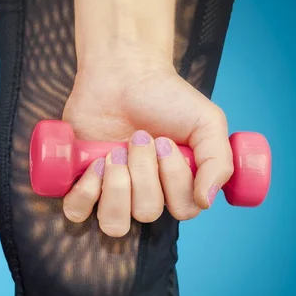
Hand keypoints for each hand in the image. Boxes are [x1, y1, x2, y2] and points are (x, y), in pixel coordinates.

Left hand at [61, 56, 233, 236]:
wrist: (123, 73)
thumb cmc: (165, 97)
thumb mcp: (207, 122)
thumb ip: (218, 162)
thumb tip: (205, 202)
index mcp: (176, 187)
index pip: (182, 210)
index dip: (174, 180)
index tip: (165, 141)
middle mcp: (143, 194)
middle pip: (146, 213)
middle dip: (142, 171)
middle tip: (138, 138)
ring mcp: (110, 191)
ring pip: (114, 222)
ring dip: (116, 185)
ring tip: (114, 152)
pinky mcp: (81, 183)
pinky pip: (77, 212)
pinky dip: (85, 193)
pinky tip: (94, 165)